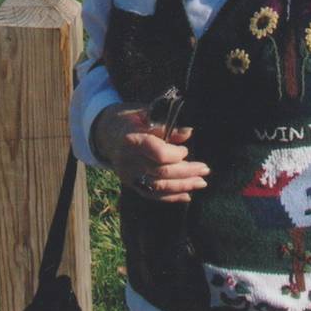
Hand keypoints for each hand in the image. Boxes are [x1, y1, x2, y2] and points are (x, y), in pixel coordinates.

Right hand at [92, 102, 209, 202]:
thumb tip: (188, 132)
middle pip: (161, 172)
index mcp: (131, 140)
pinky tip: (187, 195)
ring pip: (158, 187)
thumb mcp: (144, 114)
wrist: (106, 133)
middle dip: (186, 172)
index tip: (186, 151)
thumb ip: (165, 126)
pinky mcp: (131, 184)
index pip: (156, 153)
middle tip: (205, 169)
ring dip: (183, 186)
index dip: (175, 154)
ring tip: (201, 182)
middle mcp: (128, 161)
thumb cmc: (129, 119)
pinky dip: (171, 197)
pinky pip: (152, 195)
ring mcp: (128, 175)